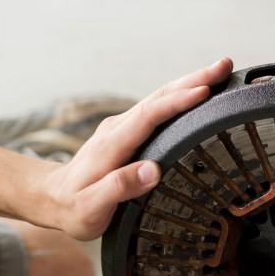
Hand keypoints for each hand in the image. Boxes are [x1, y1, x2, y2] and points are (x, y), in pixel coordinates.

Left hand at [45, 58, 232, 239]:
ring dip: (190, 83)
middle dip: (193, 80)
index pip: (149, 115)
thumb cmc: (72, 207)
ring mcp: (123, 126)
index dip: (177, 103)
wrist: (51, 198)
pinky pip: (158, 108)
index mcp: (112, 144)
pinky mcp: (128, 130)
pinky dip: (180, 96)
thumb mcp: (91, 208)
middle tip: (223, 67)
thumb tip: (153, 171)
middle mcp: (117, 128)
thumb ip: (119, 188)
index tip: (204, 92)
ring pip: (160, 98)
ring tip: (219, 72)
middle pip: (159, 97)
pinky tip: (197, 93)